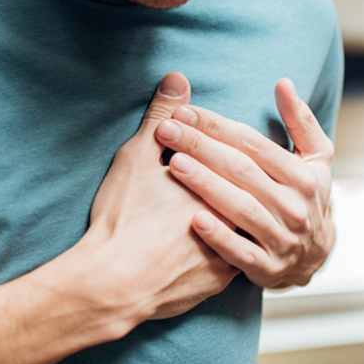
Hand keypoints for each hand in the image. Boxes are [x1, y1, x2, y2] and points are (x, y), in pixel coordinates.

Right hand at [82, 72, 236, 321]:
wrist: (114, 284)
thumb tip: (177, 79)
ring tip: (223, 201)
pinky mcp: (216, 282)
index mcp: (218, 187)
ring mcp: (229, 255)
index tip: (211, 138)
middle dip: (238, 178)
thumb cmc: (123, 219)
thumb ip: (161, 116)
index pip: (237, 158)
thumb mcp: (137, 158)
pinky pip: (231, 258)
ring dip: (238, 213)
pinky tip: (217, 235)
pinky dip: (225, 244)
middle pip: (248, 192)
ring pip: (245, 227)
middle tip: (222, 170)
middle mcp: (234, 221)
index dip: (224, 143)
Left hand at [153, 77, 334, 288]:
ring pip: (240, 208)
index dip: (218, 126)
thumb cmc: (304, 197)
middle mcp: (294, 206)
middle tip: (167, 130)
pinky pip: (240, 252)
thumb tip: (283, 82)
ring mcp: (282, 239)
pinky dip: (219, 237)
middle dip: (201, 147)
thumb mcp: (315, 159)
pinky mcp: (267, 268)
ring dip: (206, 185)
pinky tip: (193, 220)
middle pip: (242, 171)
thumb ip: (300, 121)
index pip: (254, 144)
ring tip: (173, 164)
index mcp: (302, 176)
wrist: (314, 258)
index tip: (185, 111)